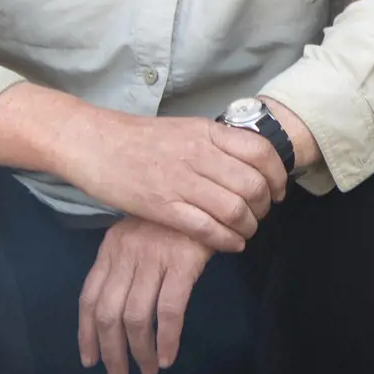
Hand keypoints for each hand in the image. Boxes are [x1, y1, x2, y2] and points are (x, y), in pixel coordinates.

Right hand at [55, 109, 286, 253]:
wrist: (95, 143)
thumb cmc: (139, 139)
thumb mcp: (185, 129)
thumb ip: (215, 144)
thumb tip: (246, 163)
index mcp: (207, 132)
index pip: (261, 152)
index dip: (277, 175)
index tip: (277, 191)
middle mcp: (199, 154)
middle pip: (253, 185)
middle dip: (264, 207)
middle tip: (260, 215)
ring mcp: (181, 181)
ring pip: (235, 210)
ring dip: (248, 227)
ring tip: (244, 232)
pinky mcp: (164, 207)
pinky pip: (208, 229)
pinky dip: (227, 241)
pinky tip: (230, 244)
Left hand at [79, 217, 215, 373]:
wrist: (211, 191)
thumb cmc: (176, 218)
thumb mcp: (139, 233)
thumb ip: (126, 263)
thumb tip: (117, 309)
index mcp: (111, 247)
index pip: (89, 297)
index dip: (87, 333)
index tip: (89, 360)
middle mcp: (126, 253)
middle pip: (108, 313)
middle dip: (110, 351)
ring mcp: (153, 257)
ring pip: (135, 316)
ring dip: (139, 351)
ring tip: (148, 371)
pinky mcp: (182, 262)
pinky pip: (169, 310)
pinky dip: (167, 339)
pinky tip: (168, 356)